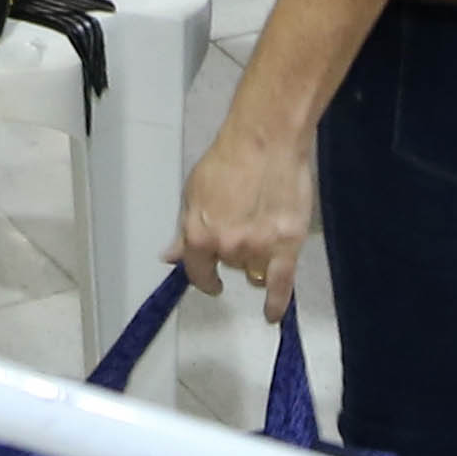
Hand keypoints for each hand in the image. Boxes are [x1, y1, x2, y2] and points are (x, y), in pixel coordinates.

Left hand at [174, 95, 320, 321]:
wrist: (267, 141)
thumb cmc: (228, 159)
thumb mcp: (194, 192)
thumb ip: (184, 229)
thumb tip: (169, 257)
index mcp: (198, 235)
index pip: (196, 271)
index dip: (203, 277)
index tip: (211, 282)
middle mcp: (226, 248)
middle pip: (229, 266)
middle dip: (233, 252)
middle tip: (244, 224)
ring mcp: (258, 249)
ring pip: (253, 272)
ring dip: (255, 261)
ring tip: (264, 236)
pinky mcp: (287, 247)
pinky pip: (280, 286)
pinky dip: (277, 303)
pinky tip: (272, 315)